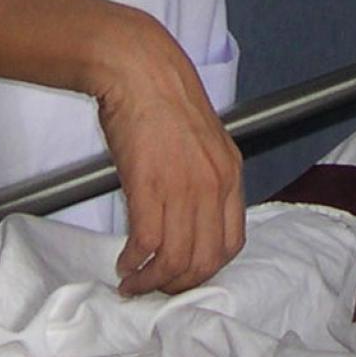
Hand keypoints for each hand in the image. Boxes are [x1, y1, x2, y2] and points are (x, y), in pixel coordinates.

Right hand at [89, 7, 245, 295]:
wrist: (139, 69)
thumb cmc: (163, 100)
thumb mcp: (200, 142)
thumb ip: (201, 179)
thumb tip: (185, 218)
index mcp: (230, 173)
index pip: (232, 243)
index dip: (206, 269)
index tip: (183, 275)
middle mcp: (214, 184)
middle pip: (205, 259)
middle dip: (178, 284)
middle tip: (154, 287)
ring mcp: (184, 186)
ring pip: (176, 259)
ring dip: (152, 281)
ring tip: (133, 282)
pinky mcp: (151, 185)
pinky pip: (147, 244)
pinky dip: (134, 264)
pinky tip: (123, 264)